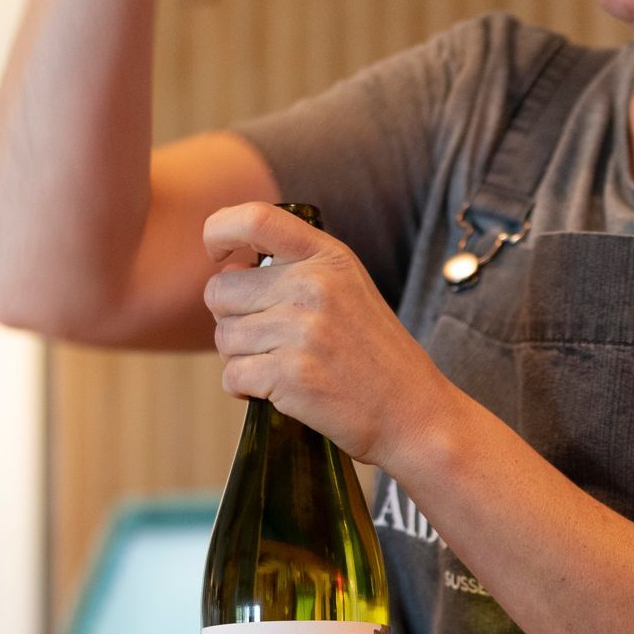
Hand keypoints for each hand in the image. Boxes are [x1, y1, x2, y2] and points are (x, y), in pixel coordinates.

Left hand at [202, 202, 461, 472]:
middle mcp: (313, 286)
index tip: (220, 256)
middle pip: (221, 291)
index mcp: (327, 257)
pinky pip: (232, 377)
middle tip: (264, 341)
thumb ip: (295, 270)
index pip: (254, 220)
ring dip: (240, 359)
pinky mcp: (291, 375)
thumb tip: (227, 271)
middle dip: (230, 319)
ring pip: (224, 338)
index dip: (219, 233)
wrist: (414, 412)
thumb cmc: (374, 355)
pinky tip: (276, 391)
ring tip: (280, 367)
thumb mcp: (348, 289)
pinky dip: (243, 389)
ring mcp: (302, 331)